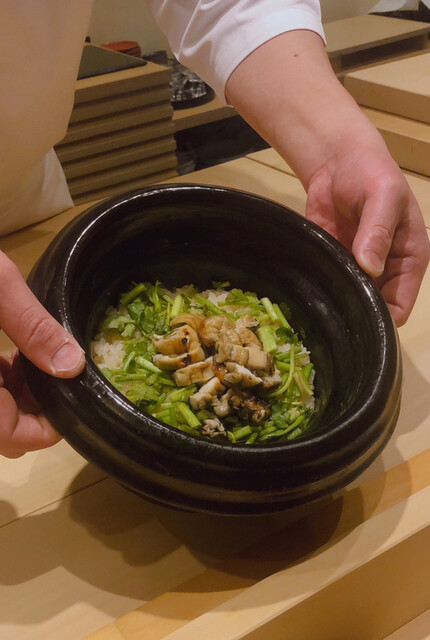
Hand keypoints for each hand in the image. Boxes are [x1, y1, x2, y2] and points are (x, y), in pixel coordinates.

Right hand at [0, 251, 84, 457]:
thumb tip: (71, 365)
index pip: (9, 436)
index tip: (72, 396)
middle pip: (2, 429)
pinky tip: (10, 352)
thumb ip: (31, 326)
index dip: (44, 427)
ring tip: (32, 355)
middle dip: (33, 407)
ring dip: (17, 394)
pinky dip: (0, 379)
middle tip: (55, 370)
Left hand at [305, 133, 429, 325]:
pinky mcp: (334, 262)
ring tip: (318, 305)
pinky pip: (329, 284)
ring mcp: (358, 268)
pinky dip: (321, 289)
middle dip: (358, 313)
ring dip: (337, 303)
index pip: (402, 305)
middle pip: (375, 308)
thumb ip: (378, 231)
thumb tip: (371, 268)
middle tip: (333, 314)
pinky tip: (308, 292)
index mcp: (409, 259)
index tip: (359, 319)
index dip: (383, 316)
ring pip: (351, 300)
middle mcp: (386, 270)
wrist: (337, 161)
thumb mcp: (383, 196)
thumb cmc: (371, 173)